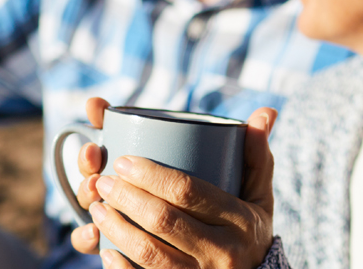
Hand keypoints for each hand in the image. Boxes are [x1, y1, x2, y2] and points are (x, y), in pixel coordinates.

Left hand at [70, 97, 277, 267]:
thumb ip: (256, 155)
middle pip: (164, 220)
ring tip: (96, 208)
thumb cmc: (249, 229)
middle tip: (102, 181)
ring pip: (152, 254)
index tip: (123, 161)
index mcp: (239, 219)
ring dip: (117, 229)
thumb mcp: (258, 195)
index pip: (188, 191)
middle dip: (126, 198)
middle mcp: (223, 251)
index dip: (151, 175)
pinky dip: (122, 267)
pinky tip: (105, 250)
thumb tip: (266, 111)